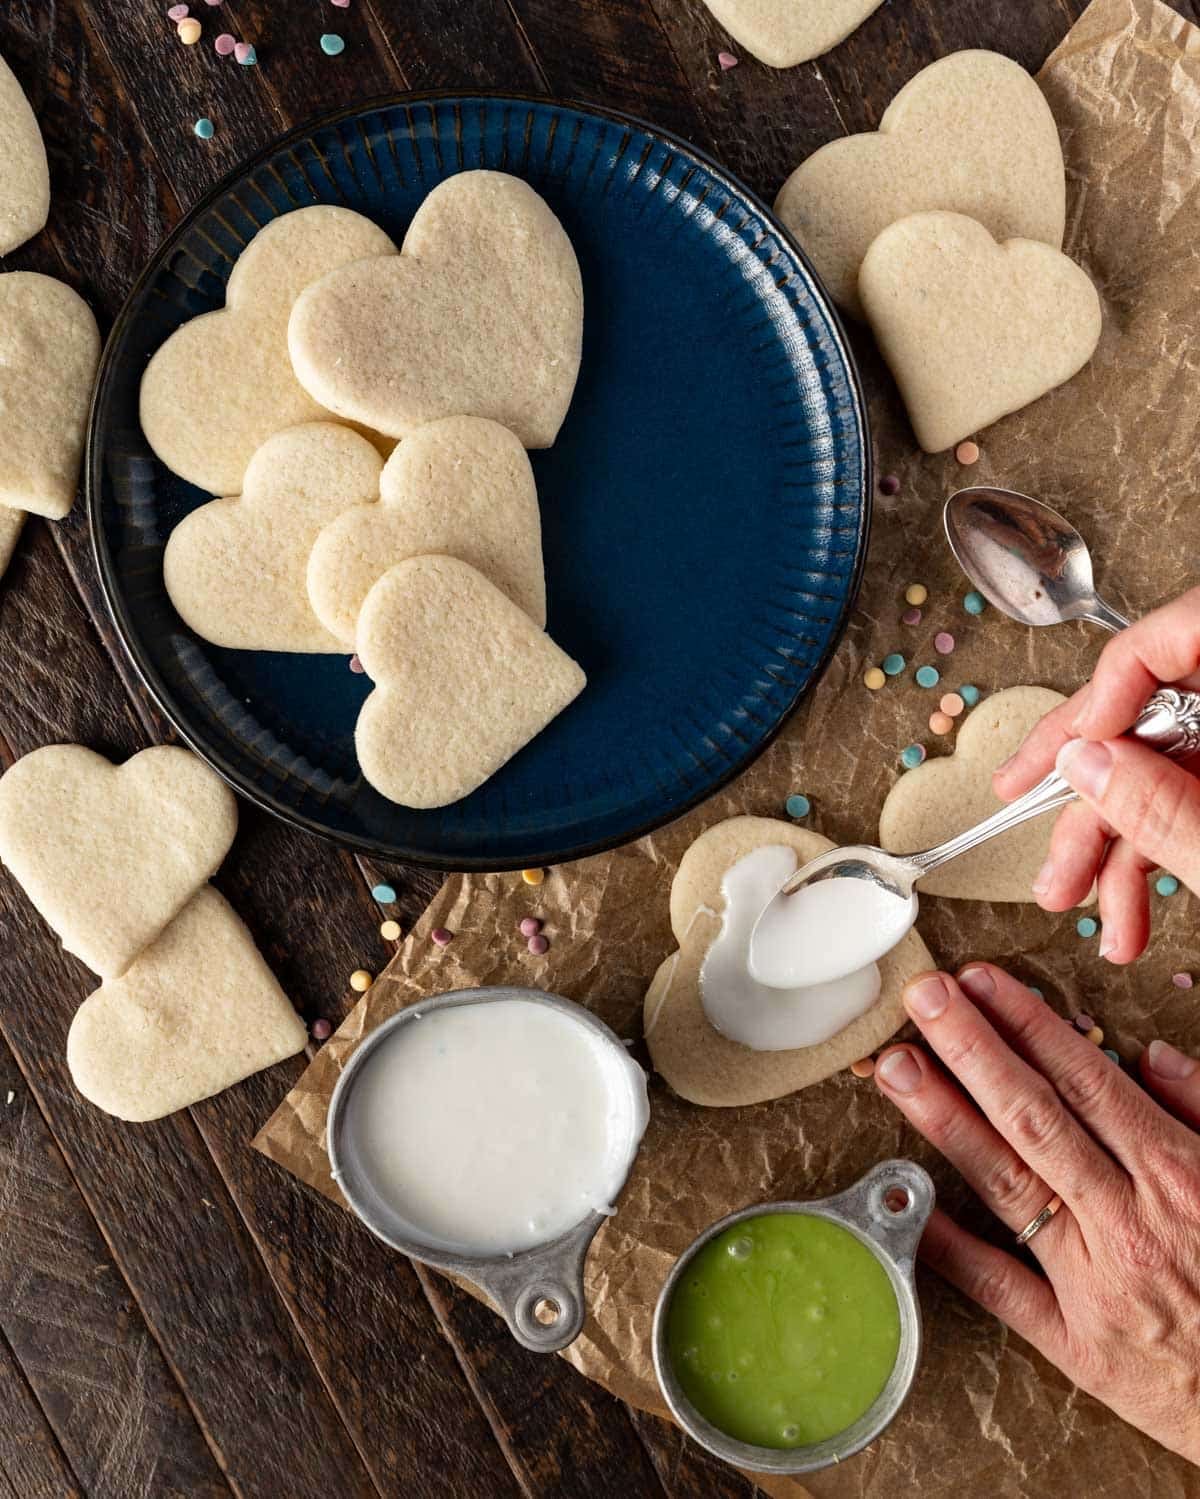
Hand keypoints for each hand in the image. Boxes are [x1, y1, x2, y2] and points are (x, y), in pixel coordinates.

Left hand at [874, 965, 1199, 1466]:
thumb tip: (1147, 1054)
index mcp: (1180, 1175)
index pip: (1086, 1080)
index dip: (1027, 1025)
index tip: (983, 982)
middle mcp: (1129, 1222)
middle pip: (1034, 1118)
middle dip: (972, 1050)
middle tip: (924, 998)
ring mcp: (1095, 1283)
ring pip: (1007, 1183)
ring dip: (945, 1118)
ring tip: (895, 1067)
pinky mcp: (1075, 1343)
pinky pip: (999, 1287)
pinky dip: (948, 1242)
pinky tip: (902, 1197)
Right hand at [994, 586, 1199, 962]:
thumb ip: (1168, 807)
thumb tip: (1083, 767)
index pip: (1162, 640)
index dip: (1101, 698)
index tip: (1061, 763)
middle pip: (1149, 716)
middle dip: (1089, 796)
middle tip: (1032, 834)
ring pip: (1165, 774)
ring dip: (1114, 848)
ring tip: (1079, 909)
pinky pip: (1191, 806)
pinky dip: (1158, 860)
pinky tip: (1126, 916)